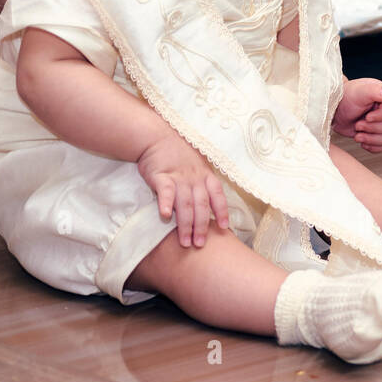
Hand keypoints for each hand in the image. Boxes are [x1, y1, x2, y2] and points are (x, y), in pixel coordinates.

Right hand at [135, 133, 230, 247]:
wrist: (156, 137)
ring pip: (185, 204)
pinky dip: (166, 203)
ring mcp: (179, 177)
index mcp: (205, 175)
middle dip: (202, 227)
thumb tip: (210, 203)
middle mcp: (195, 178)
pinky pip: (165, 191)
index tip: (225, 228)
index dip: (222, 211)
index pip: (218, 195)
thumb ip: (203, 181)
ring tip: (185, 242)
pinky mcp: (161, 177)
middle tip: (200, 244)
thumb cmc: (177, 153)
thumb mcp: (197, 164)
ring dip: (185, 224)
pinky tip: (165, 216)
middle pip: (201, 205)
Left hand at [332, 78, 381, 152]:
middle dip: (372, 128)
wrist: (335, 110)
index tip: (367, 117)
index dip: (381, 116)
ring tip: (357, 135)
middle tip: (357, 125)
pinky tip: (362, 142)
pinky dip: (373, 146)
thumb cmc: (346, 97)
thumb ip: (373, 91)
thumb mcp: (358, 92)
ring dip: (371, 139)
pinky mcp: (377, 134)